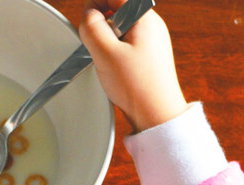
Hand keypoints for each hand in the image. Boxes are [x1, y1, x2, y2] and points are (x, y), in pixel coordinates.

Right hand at [78, 0, 187, 131]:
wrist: (157, 115)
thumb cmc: (137, 87)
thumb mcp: (105, 53)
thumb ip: (92, 28)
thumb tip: (88, 15)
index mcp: (145, 18)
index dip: (95, 3)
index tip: (85, 20)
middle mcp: (152, 25)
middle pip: (117, 10)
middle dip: (101, 24)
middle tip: (95, 46)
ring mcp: (152, 40)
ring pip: (120, 28)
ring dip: (107, 40)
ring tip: (107, 61)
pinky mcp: (149, 55)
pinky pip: (126, 43)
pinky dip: (115, 51)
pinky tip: (115, 68)